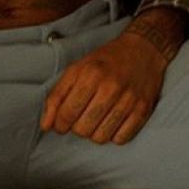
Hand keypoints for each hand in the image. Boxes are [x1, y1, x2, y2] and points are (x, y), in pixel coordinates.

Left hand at [41, 25, 173, 144]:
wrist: (143, 50)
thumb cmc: (105, 61)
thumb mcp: (76, 70)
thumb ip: (56, 96)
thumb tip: (45, 126)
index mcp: (90, 74)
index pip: (67, 114)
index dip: (59, 124)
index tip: (61, 123)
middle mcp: (110, 87)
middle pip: (83, 129)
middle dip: (77, 128)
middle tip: (81, 117)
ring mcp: (129, 100)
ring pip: (101, 138)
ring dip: (94, 132)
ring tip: (96, 119)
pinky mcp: (143, 110)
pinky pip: (121, 139)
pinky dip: (113, 135)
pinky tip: (112, 121)